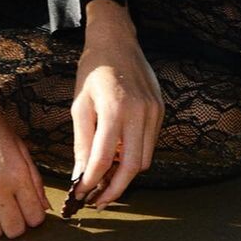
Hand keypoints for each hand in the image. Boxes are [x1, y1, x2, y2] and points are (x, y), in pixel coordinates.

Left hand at [70, 0, 163, 209]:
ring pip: (144, 160)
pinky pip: (150, 144)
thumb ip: (82, 142)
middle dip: (114, 189)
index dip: (91, 182)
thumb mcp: (80, 104)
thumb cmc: (93, 70)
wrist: (117, 40)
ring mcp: (154, 111)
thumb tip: (81, 176)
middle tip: (98, 200)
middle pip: (131, 167)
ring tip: (106, 179)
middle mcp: (139, 112)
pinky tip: (118, 156)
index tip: (81, 194)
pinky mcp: (161, 110)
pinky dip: (134, 156)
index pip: (103, 159)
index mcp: (114, 109)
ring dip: (125, 174)